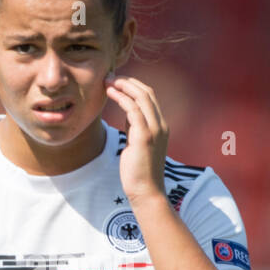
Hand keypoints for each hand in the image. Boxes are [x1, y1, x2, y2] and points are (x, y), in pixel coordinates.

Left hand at [105, 74, 167, 205]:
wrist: (146, 192)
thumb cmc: (138, 172)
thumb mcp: (137, 144)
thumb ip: (135, 128)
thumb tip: (127, 114)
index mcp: (160, 126)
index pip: (150, 97)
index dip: (134, 86)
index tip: (117, 82)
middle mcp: (161, 125)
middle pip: (147, 92)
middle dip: (128, 81)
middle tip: (110, 77)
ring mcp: (154, 130)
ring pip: (141, 97)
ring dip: (123, 85)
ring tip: (107, 81)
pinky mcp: (144, 136)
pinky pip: (133, 108)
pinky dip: (121, 97)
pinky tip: (109, 93)